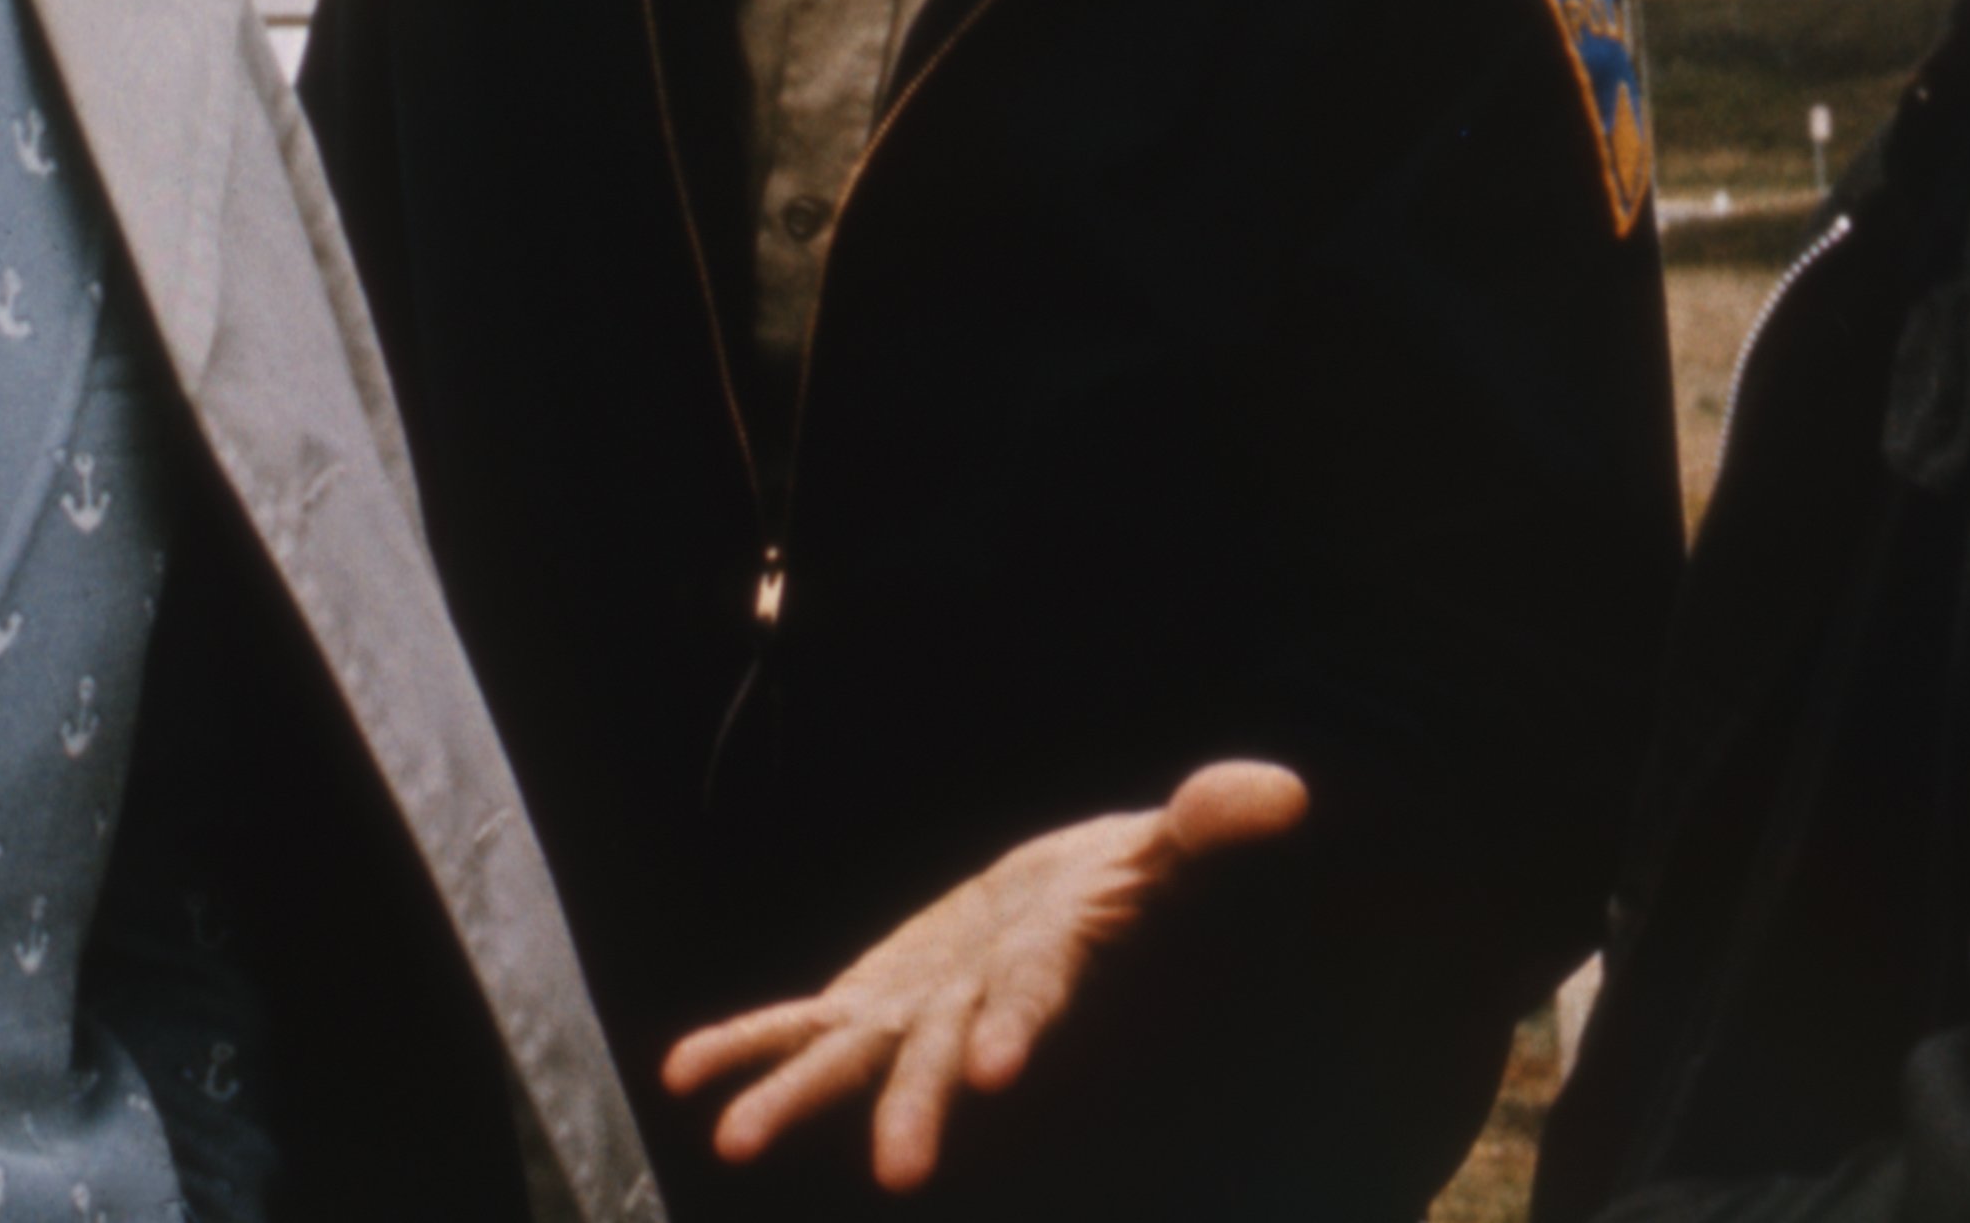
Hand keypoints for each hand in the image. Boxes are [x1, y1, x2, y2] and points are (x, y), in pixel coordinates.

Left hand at [659, 762, 1309, 1189]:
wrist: (1057, 903)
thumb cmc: (1122, 877)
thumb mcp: (1162, 843)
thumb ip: (1208, 823)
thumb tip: (1283, 796)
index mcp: (1043, 967)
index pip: (1033, 1001)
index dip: (1017, 1029)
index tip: (998, 1072)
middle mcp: (973, 1007)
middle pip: (942, 1058)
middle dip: (916, 1109)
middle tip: (897, 1174)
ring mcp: (914, 1010)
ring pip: (847, 1058)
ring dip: (792, 1095)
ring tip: (732, 1137)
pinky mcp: (870, 997)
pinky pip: (799, 1022)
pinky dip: (744, 1042)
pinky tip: (686, 1071)